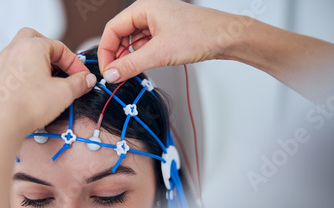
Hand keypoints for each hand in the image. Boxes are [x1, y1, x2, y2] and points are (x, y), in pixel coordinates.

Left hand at [0, 28, 96, 135]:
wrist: (1, 125)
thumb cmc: (29, 106)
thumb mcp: (64, 93)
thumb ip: (78, 83)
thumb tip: (86, 80)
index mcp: (32, 47)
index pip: (60, 48)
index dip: (75, 63)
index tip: (82, 77)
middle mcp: (12, 52)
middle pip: (32, 38)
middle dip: (48, 49)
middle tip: (59, 66)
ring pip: (13, 54)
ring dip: (29, 63)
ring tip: (42, 80)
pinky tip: (5, 82)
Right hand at [98, 0, 237, 82]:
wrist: (227, 37)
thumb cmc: (200, 34)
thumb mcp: (159, 53)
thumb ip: (131, 65)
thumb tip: (111, 74)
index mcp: (143, 8)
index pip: (112, 30)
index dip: (106, 52)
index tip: (106, 71)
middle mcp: (149, 11)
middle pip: (121, 35)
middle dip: (118, 55)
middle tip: (117, 74)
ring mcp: (158, 21)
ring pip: (133, 41)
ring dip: (131, 57)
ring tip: (134, 70)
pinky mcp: (166, 32)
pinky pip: (146, 44)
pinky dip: (143, 56)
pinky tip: (148, 64)